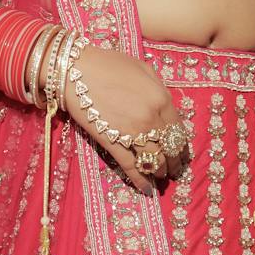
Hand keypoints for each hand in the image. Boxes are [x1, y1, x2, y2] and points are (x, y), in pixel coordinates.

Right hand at [60, 44, 187, 191]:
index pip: (178, 129)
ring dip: (159, 172)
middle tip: (173, 170)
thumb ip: (159, 88)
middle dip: (173, 162)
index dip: (180, 144)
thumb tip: (165, 107)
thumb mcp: (142, 68)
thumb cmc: (107, 64)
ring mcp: (132, 133)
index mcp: (161, 99)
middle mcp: (151, 118)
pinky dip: (140, 181)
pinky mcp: (113, 144)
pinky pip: (132, 167)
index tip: (179, 152)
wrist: (74, 70)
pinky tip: (146, 189)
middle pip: (169, 148)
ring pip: (154, 161)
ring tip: (160, 177)